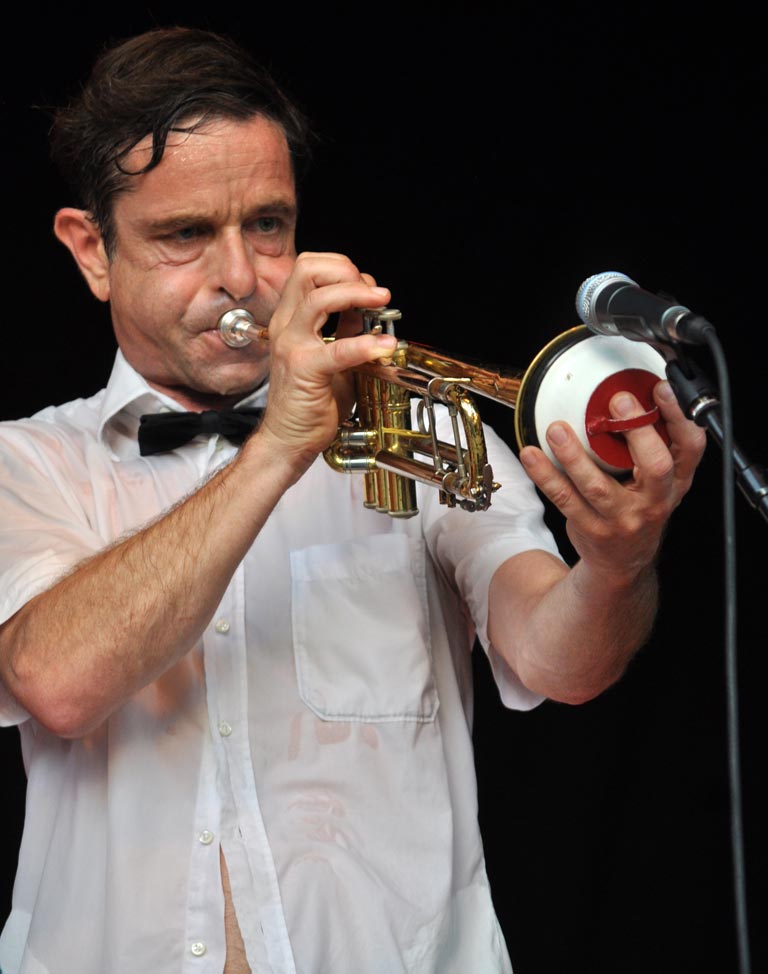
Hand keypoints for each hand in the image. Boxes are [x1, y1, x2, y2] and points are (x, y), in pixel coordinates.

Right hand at [254, 252, 397, 466]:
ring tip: (381, 302)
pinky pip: (337, 349)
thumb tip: (370, 308)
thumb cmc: (308, 402)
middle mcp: (287, 326)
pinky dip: (365, 344)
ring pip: (318, 298)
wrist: (288, 439)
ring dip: (356, 293)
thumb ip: (348, 330)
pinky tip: (385, 347)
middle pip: (308, 269)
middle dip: (346, 270)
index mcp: (292, 319)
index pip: (310, 268)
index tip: (368, 287)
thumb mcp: (335, 357)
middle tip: (372, 291)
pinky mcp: (303, 369)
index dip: (343, 268)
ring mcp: (292, 346)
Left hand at [518, 380, 706, 582]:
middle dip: (637, 432)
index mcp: (676, 482)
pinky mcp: (592, 529)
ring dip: (574, 456)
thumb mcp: (659, 481)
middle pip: (655, 466)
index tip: (660, 389)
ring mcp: (623, 519)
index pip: (690, 447)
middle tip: (617, 403)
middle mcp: (655, 501)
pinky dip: (546, 475)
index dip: (679, 417)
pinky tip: (532, 456)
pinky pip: (565, 499)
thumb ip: (652, 444)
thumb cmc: (638, 508)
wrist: (621, 562)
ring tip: (557, 430)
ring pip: (598, 486)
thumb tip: (630, 393)